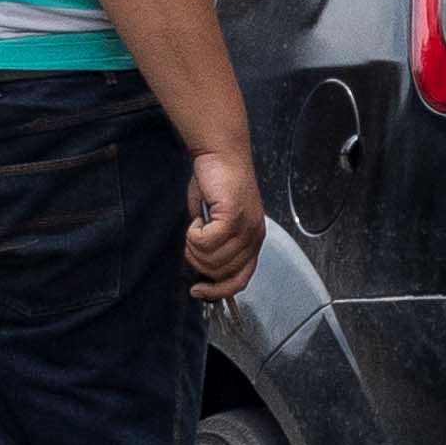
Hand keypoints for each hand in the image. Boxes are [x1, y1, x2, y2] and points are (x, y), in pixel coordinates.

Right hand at [181, 142, 264, 303]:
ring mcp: (246, 228)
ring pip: (211, 259)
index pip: (240, 280)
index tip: (197, 291)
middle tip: (191, 239)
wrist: (220, 153)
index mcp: (253, 241)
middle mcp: (254, 237)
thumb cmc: (216, 182)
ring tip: (195, 225)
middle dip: (198, 260)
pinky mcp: (234, 217)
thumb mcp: (216, 221)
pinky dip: (194, 233)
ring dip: (194, 245)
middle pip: (220, 273)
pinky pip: (205, 242)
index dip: (218, 291)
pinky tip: (197, 218)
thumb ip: (213, 246)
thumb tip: (199, 270)